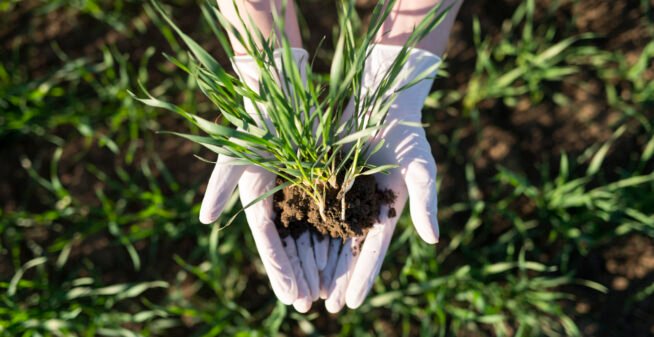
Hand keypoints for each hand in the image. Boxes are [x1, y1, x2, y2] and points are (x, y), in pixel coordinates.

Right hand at [199, 48, 323, 310]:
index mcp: (257, 199)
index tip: (291, 298)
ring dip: (317, 263)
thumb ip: (221, 186)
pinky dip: (335, 235)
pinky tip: (345, 254)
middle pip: (290, 247)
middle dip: (299, 275)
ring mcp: (299, 192)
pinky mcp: (319, 180)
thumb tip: (205, 219)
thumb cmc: (255, 119)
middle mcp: (278, 200)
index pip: (269, 244)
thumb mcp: (236, 153)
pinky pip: (329, 213)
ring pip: (310, 236)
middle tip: (310, 305)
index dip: (279, 272)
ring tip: (325, 291)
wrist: (279, 89)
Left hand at [321, 44, 441, 311]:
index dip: (362, 278)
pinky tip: (288, 246)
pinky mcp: (322, 176)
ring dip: (316, 260)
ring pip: (325, 235)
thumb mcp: (421, 167)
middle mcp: (363, 208)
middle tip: (324, 307)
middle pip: (346, 250)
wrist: (383, 96)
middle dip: (337, 278)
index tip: (352, 304)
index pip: (372, 251)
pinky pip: (309, 206)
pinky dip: (301, 227)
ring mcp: (341, 193)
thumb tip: (432, 241)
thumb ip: (426, 202)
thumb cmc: (407, 132)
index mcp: (387, 211)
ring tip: (306, 286)